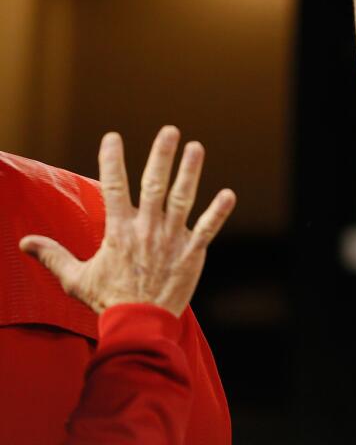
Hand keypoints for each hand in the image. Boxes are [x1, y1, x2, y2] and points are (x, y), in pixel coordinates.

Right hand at [20, 126, 235, 316]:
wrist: (139, 325)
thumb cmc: (108, 300)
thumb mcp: (75, 278)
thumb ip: (53, 256)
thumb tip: (25, 242)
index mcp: (119, 231)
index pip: (114, 187)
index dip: (112, 160)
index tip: (112, 137)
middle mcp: (147, 229)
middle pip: (154, 185)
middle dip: (162, 156)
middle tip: (170, 131)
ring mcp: (171, 240)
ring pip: (183, 199)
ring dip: (191, 172)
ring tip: (197, 147)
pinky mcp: (191, 253)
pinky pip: (207, 229)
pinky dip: (219, 212)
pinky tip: (229, 194)